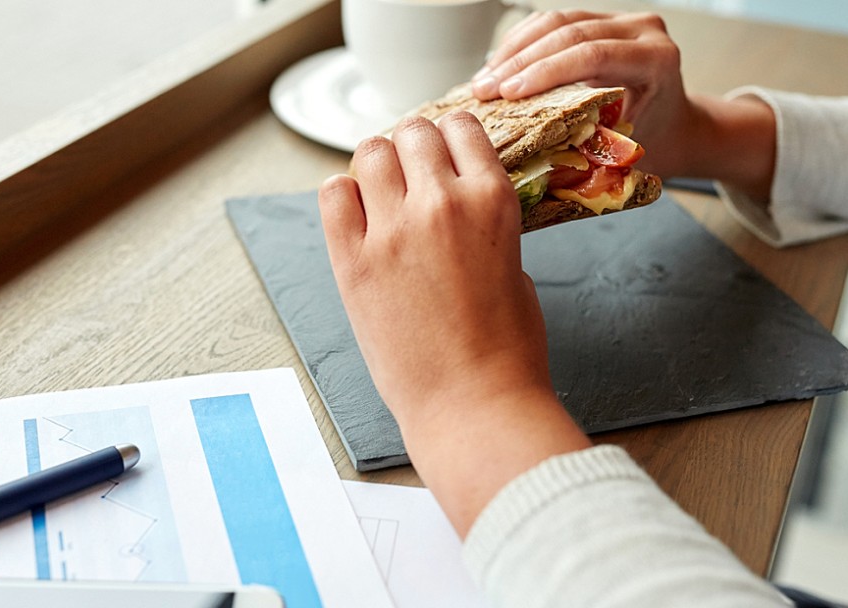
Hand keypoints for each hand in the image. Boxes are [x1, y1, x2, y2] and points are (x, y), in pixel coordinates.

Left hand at [319, 113, 590, 534]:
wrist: (472, 404)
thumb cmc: (507, 349)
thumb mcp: (515, 265)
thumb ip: (485, 222)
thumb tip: (457, 200)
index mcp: (492, 200)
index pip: (460, 127)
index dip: (450, 137)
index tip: (444, 153)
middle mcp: (441, 203)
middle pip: (412, 132)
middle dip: (413, 147)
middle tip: (411, 174)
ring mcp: (392, 231)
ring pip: (370, 152)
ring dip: (376, 165)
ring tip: (381, 193)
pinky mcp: (352, 262)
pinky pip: (332, 195)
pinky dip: (342, 195)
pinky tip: (356, 216)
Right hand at [470, 10, 777, 200]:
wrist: (675, 126)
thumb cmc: (654, 143)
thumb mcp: (627, 146)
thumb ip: (588, 136)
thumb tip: (530, 140)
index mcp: (657, 59)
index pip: (593, 54)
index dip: (546, 72)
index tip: (509, 93)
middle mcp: (644, 30)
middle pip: (571, 32)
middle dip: (521, 62)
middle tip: (485, 90)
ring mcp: (622, 20)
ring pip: (557, 20)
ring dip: (514, 50)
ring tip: (483, 80)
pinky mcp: (602, 18)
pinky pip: (554, 21)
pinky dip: (522, 42)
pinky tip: (497, 64)